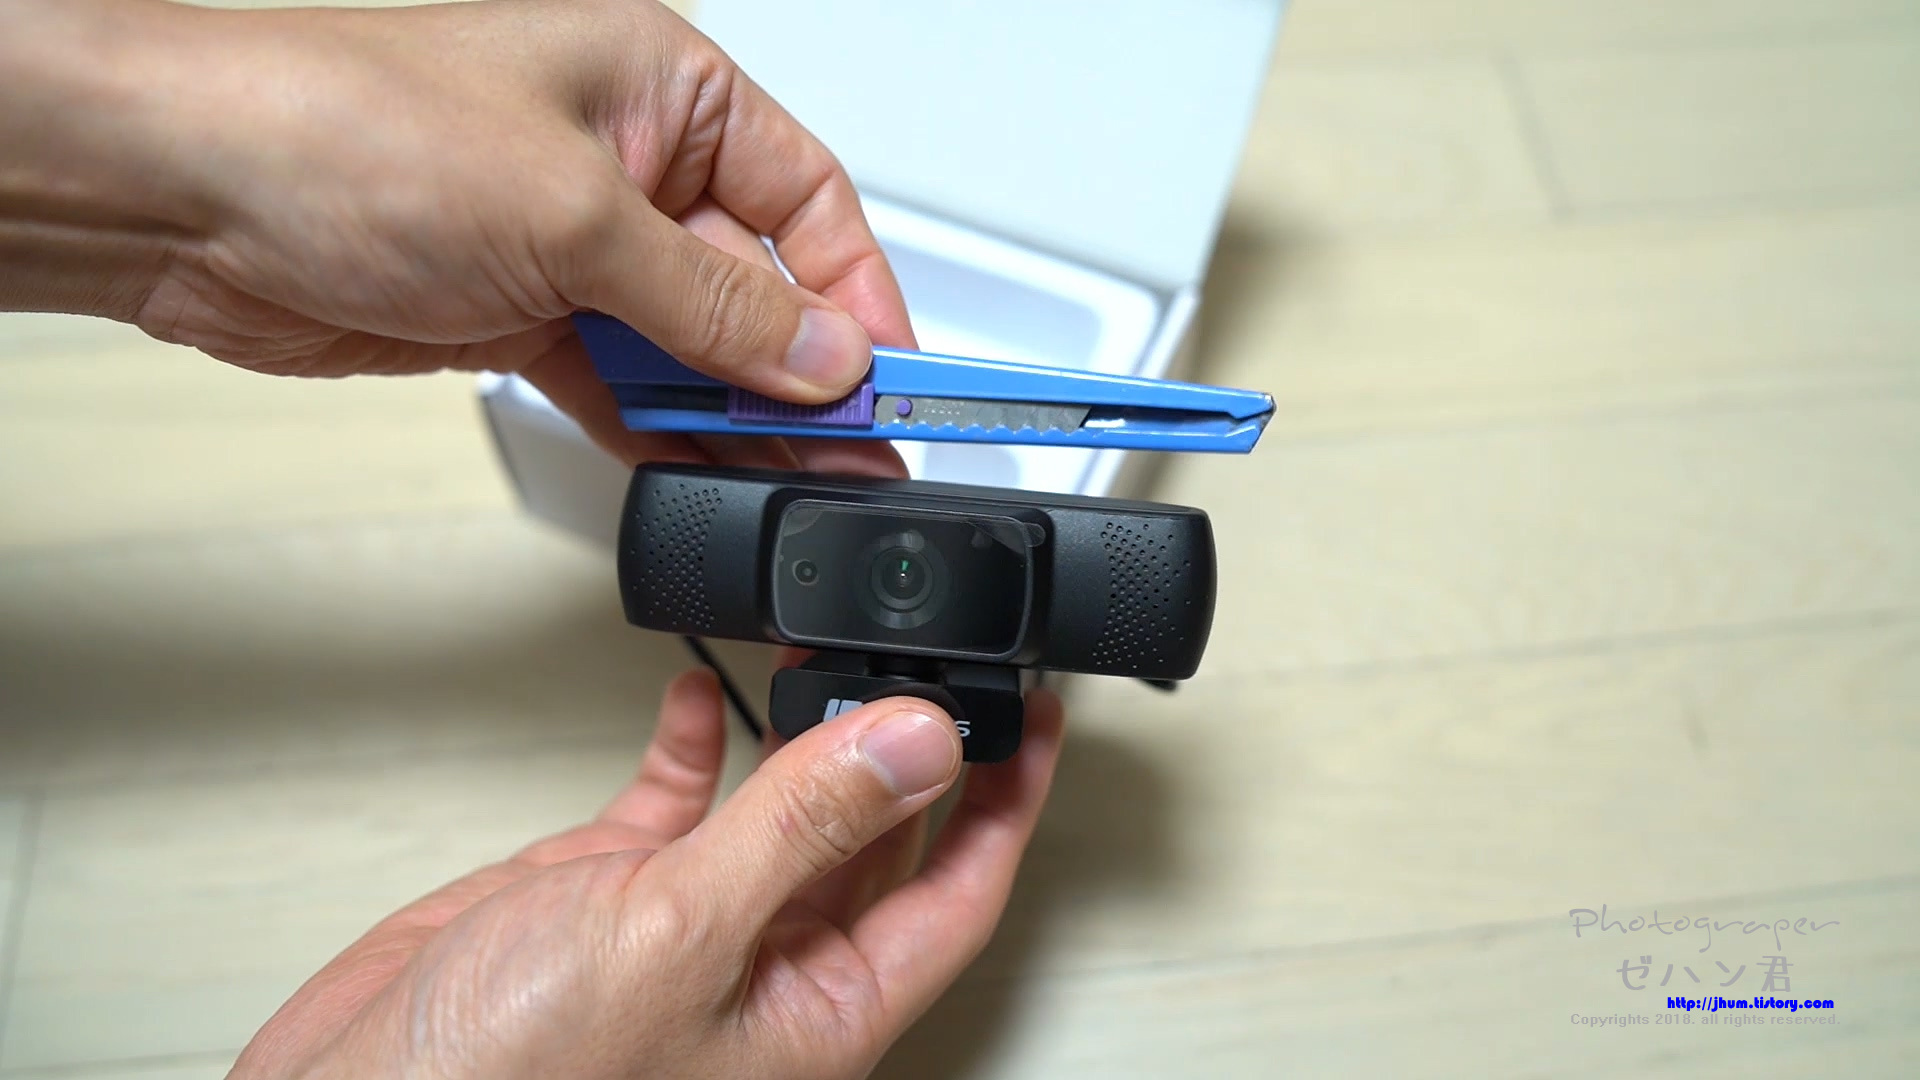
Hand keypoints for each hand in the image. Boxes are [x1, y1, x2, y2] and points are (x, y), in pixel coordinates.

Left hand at [1, 0, 909, 474]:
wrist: (181, 198)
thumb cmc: (343, 129)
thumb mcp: (573, 214)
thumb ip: (709, 301)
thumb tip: (818, 354)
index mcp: (661, 84)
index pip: (808, 194)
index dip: (861, 291)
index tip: (900, 375)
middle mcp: (627, 160)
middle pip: (759, 280)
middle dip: (806, 371)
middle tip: (860, 451)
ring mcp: (574, 245)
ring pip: (696, 346)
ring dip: (743, 415)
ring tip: (801, 480)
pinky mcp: (525, 315)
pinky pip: (628, 385)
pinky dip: (669, 431)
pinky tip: (714, 474)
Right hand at [229, 670, 1065, 1079]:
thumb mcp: (678, 937)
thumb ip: (799, 829)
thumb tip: (918, 738)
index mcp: (821, 1008)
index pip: (959, 892)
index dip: (1010, 802)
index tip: (1041, 712)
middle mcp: (769, 967)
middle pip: (884, 840)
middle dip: (917, 744)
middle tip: (946, 647)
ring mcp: (690, 926)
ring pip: (789, 809)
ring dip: (815, 726)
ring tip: (838, 642)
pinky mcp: (610, 892)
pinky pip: (684, 800)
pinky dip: (700, 737)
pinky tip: (703, 691)